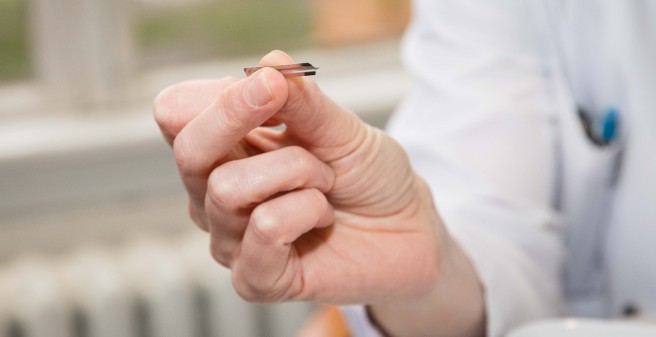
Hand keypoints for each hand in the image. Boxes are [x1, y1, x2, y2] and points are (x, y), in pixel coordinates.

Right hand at [154, 51, 483, 335]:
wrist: (408, 227)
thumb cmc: (367, 175)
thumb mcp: (339, 126)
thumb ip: (301, 99)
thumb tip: (266, 63)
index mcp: (226, 150)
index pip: (176, 114)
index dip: (219, 94)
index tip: (272, 84)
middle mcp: (216, 195)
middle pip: (188, 151)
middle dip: (236, 116)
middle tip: (288, 107)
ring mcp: (231, 239)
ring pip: (229, 188)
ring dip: (296, 170)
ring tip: (326, 181)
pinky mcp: (255, 279)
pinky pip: (265, 228)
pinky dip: (307, 209)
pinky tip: (324, 216)